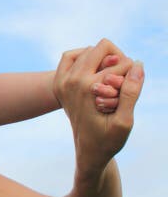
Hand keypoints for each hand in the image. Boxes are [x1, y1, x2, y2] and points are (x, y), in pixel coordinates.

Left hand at [55, 39, 143, 174]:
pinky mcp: (59, 82)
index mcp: (87, 88)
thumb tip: (137, 64)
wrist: (88, 150)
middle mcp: (71, 80)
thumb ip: (131, 92)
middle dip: (118, 61)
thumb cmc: (108, 139)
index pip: (121, 62)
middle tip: (121, 81)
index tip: (124, 95)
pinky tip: (96, 71)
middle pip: (102, 47)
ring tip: (110, 78)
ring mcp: (62, 80)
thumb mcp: (124, 120)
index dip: (132, 75)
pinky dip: (85, 57)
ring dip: (103, 60)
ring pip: (88, 50)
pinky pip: (70, 56)